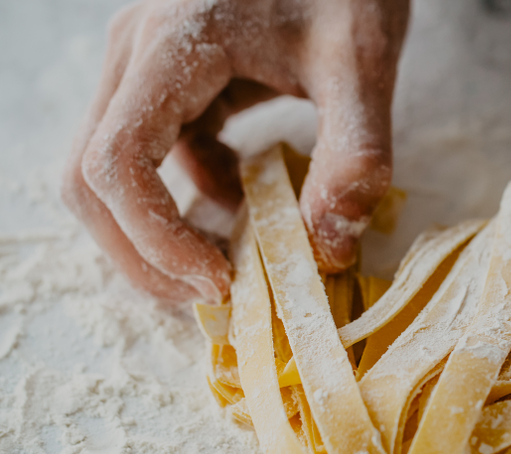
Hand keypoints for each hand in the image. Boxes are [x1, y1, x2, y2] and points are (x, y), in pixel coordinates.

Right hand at [62, 0, 408, 301]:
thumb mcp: (362, 63)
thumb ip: (355, 154)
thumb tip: (329, 249)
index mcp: (173, 46)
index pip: (117, 164)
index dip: (155, 240)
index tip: (220, 281)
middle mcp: (137, 55)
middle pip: (91, 178)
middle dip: (142, 253)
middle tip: (212, 293)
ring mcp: (144, 67)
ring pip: (110, 172)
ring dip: (157, 231)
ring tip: (228, 263)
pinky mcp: (165, 80)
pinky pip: (149, 154)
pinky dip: (184, 196)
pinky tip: (242, 201)